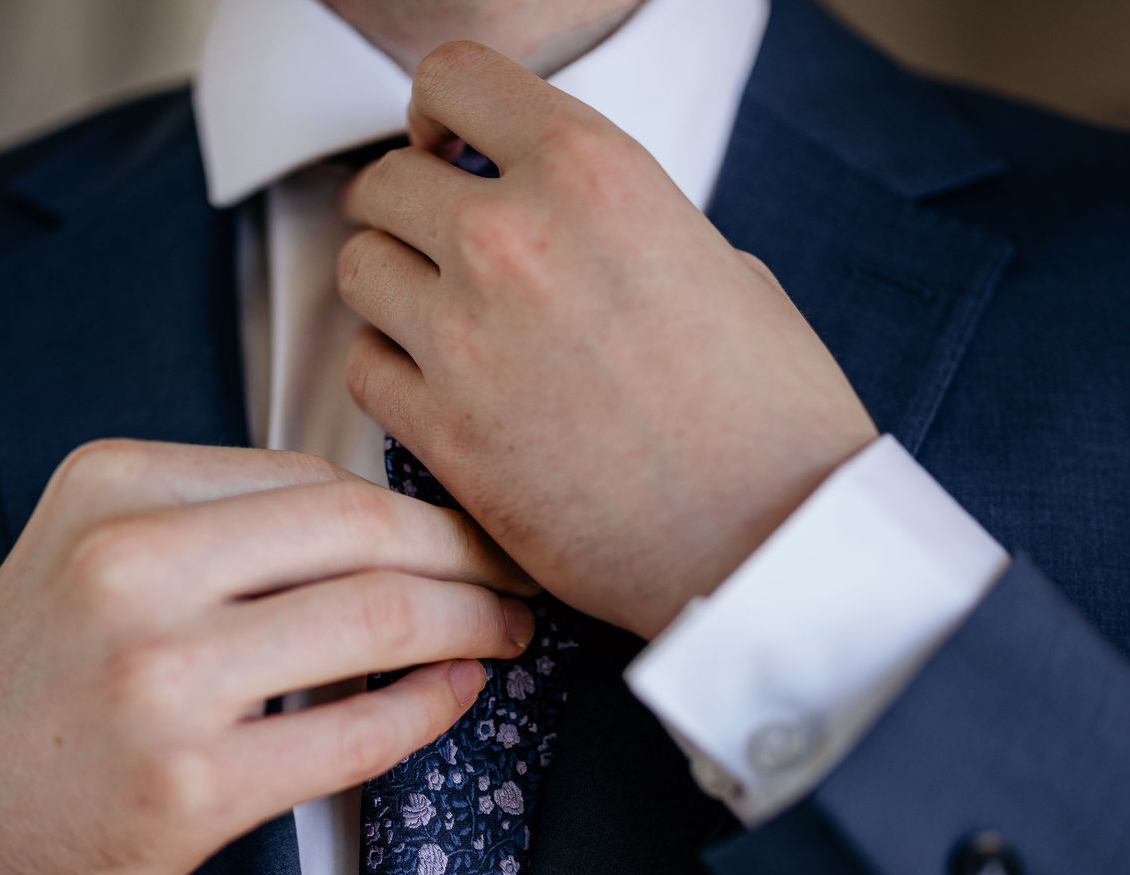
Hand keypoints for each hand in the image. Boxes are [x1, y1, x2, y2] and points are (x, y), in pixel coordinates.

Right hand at [0, 440, 536, 874]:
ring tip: (508, 632)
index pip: (314, 478)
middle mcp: (128, 568)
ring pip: (377, 620)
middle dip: (470, 553)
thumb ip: (221, 521)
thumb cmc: (46, 686)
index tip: (471, 531)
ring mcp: (158, 678)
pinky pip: (358, 731)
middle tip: (520, 576)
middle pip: (363, 532)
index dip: (420, 507)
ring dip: (473, 624)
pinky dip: (431, 707)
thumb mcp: (94, 556)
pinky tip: (456, 694)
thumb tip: (390, 519)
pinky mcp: (190, 784)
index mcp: (110, 488)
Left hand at [338, 42, 878, 638]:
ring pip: (357, 271)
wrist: (771, 542)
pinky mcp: (442, 434)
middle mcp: (512, 238)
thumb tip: (562, 221)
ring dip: (391, 293)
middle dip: (406, 213)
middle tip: (441, 253)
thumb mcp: (717, 261)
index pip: (453, 78)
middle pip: (384, 182)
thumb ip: (615, 222)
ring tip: (443, 328)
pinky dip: (391, 375)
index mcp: (591, 170)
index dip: (438, 114)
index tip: (447, 151)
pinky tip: (440, 394)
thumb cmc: (771, 413)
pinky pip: (363, 370)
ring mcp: (465, 337)